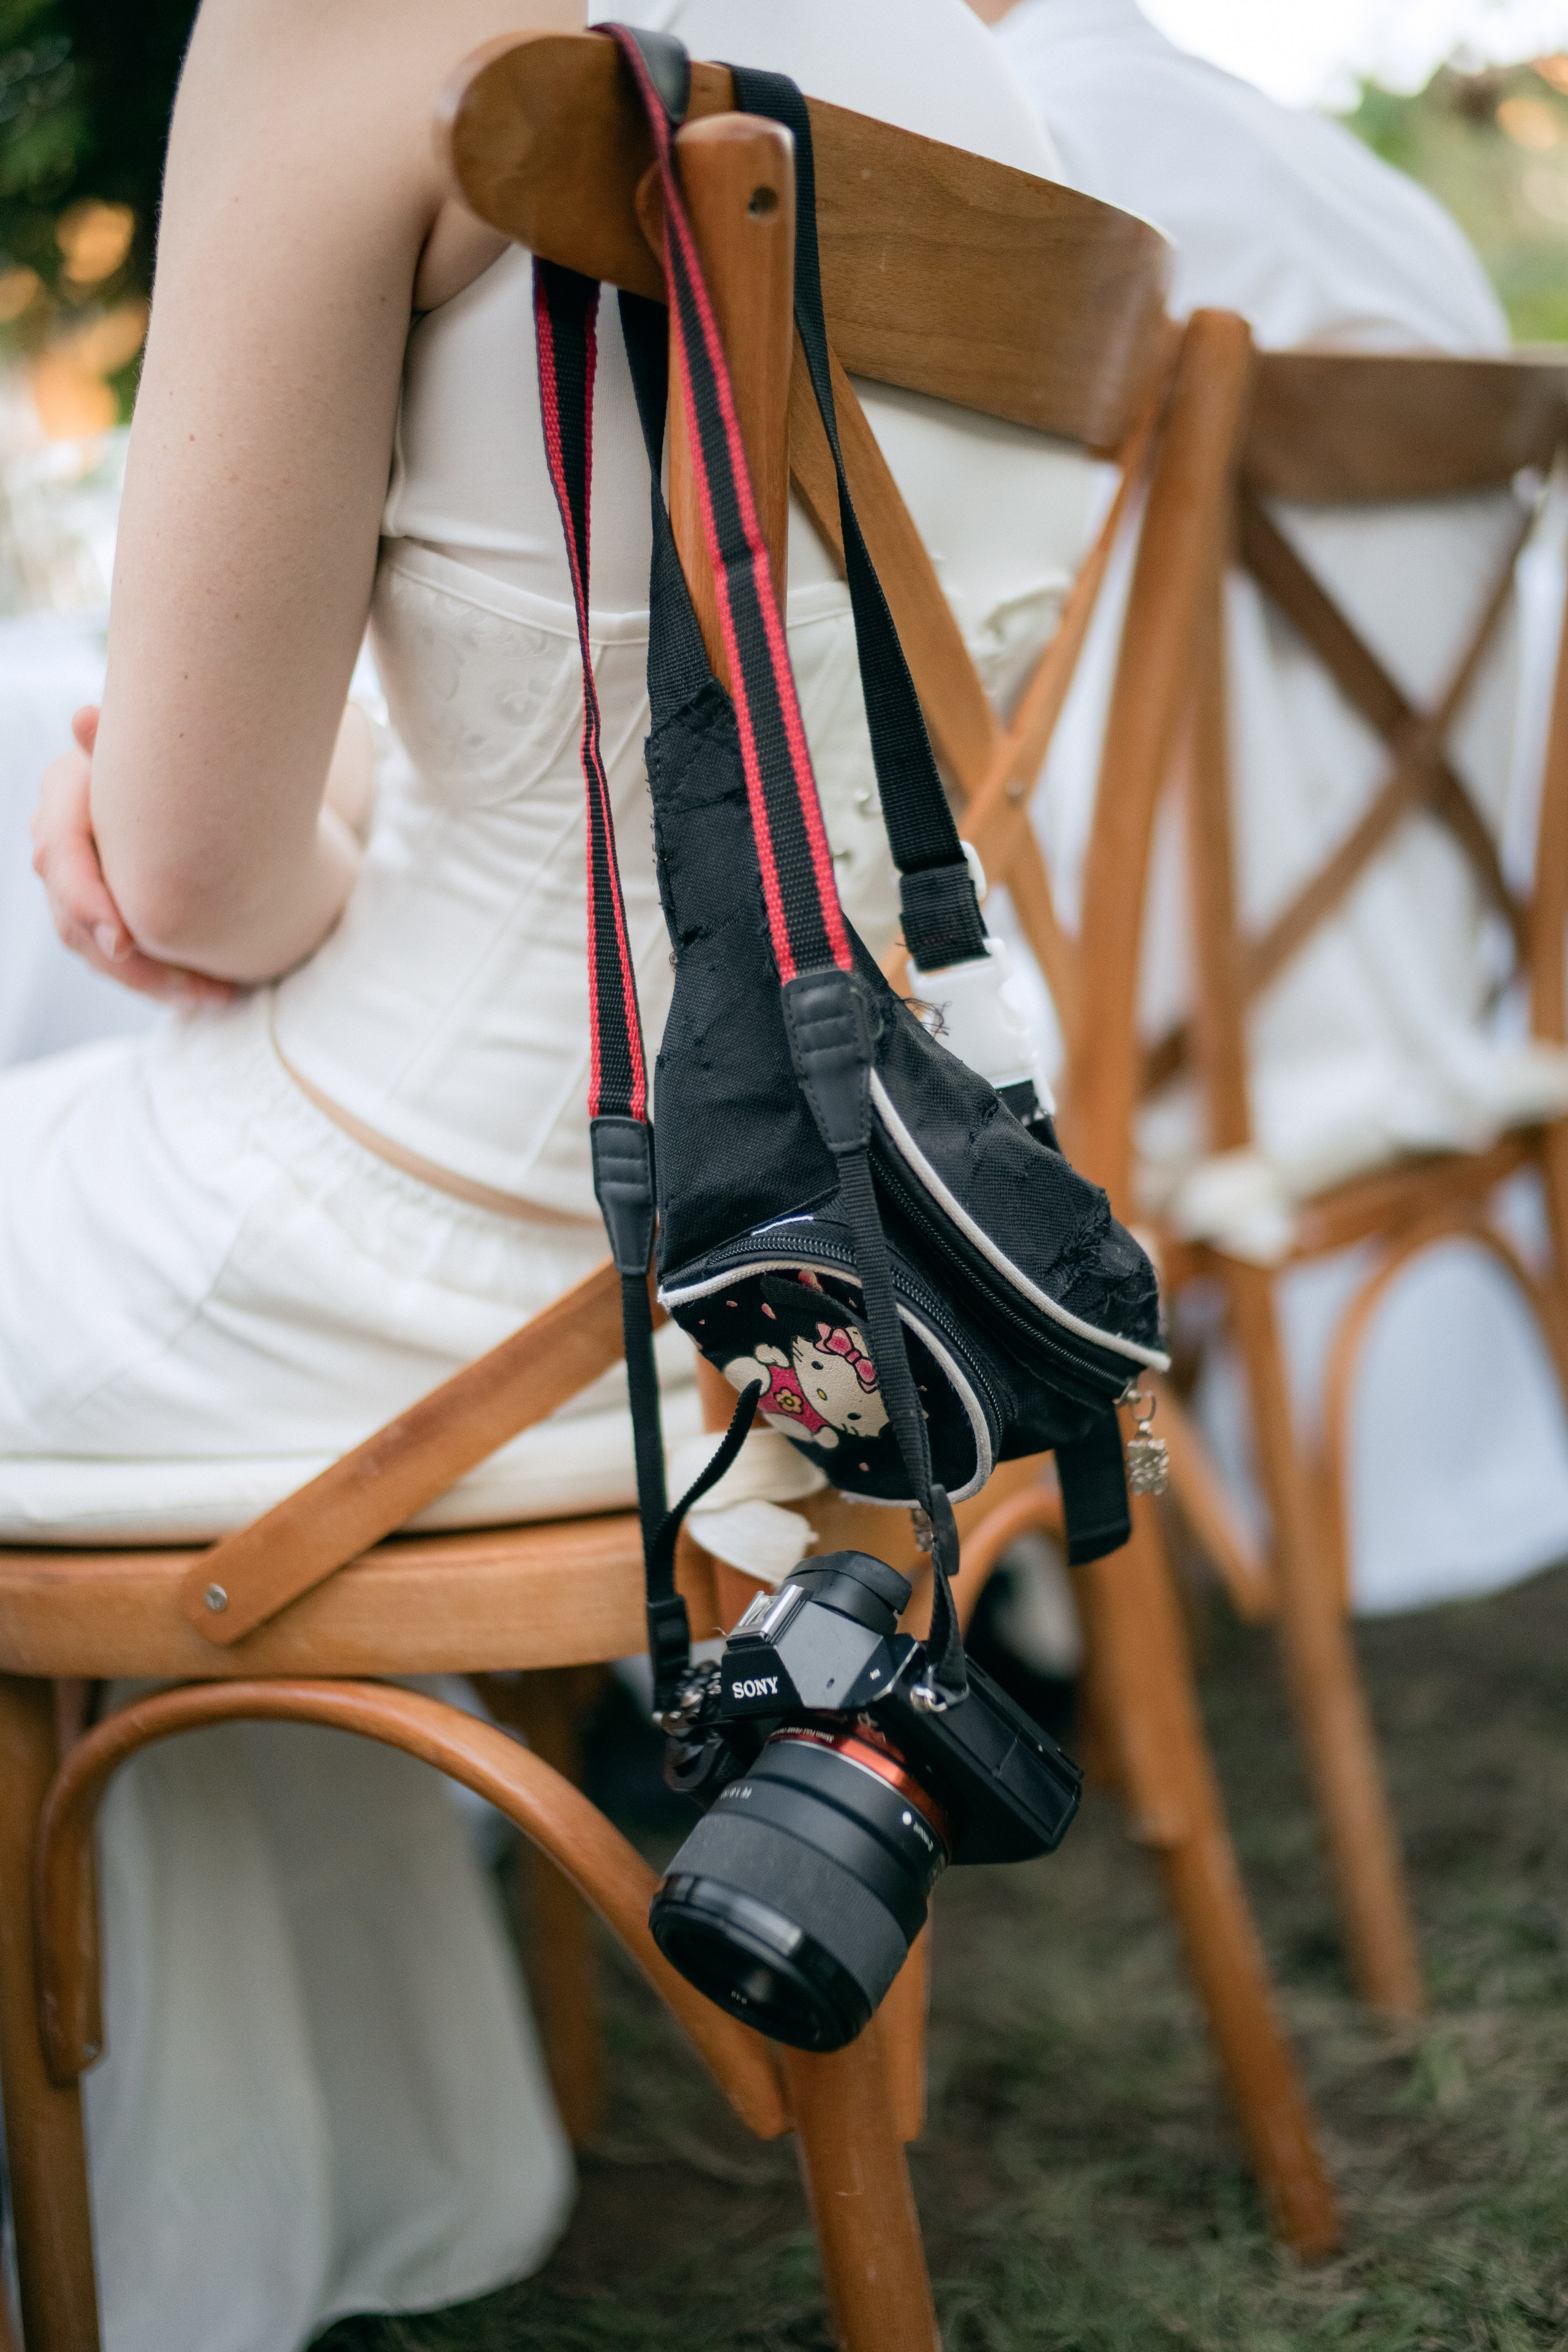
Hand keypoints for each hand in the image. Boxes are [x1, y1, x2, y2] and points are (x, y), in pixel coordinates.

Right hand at [30, 709, 233, 1005]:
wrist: (187, 780)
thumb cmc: (170, 757)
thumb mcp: (153, 748)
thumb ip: (117, 743)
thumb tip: (84, 718)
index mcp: (63, 801)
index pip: (59, 859)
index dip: (86, 902)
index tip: (125, 941)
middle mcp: (58, 848)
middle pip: (75, 922)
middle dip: (132, 962)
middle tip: (188, 988)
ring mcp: (73, 887)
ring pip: (97, 952)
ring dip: (157, 981)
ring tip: (216, 995)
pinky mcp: (98, 916)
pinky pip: (119, 962)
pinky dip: (164, 982)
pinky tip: (216, 993)